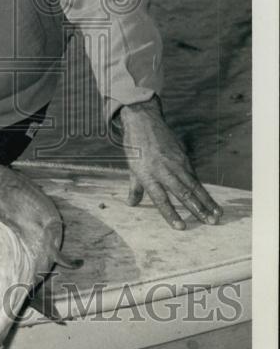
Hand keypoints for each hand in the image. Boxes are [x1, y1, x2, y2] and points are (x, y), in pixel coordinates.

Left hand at [119, 97, 222, 229]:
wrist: (144, 121)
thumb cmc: (135, 147)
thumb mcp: (132, 168)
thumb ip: (134, 188)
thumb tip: (131, 204)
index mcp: (148, 175)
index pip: (160, 198)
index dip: (171, 213)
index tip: (181, 227)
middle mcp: (163, 170)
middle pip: (183, 192)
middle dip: (198, 209)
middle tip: (210, 222)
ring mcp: (175, 163)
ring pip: (194, 185)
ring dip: (206, 201)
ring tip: (217, 214)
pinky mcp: (184, 157)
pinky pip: (194, 176)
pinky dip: (203, 189)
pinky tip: (211, 200)